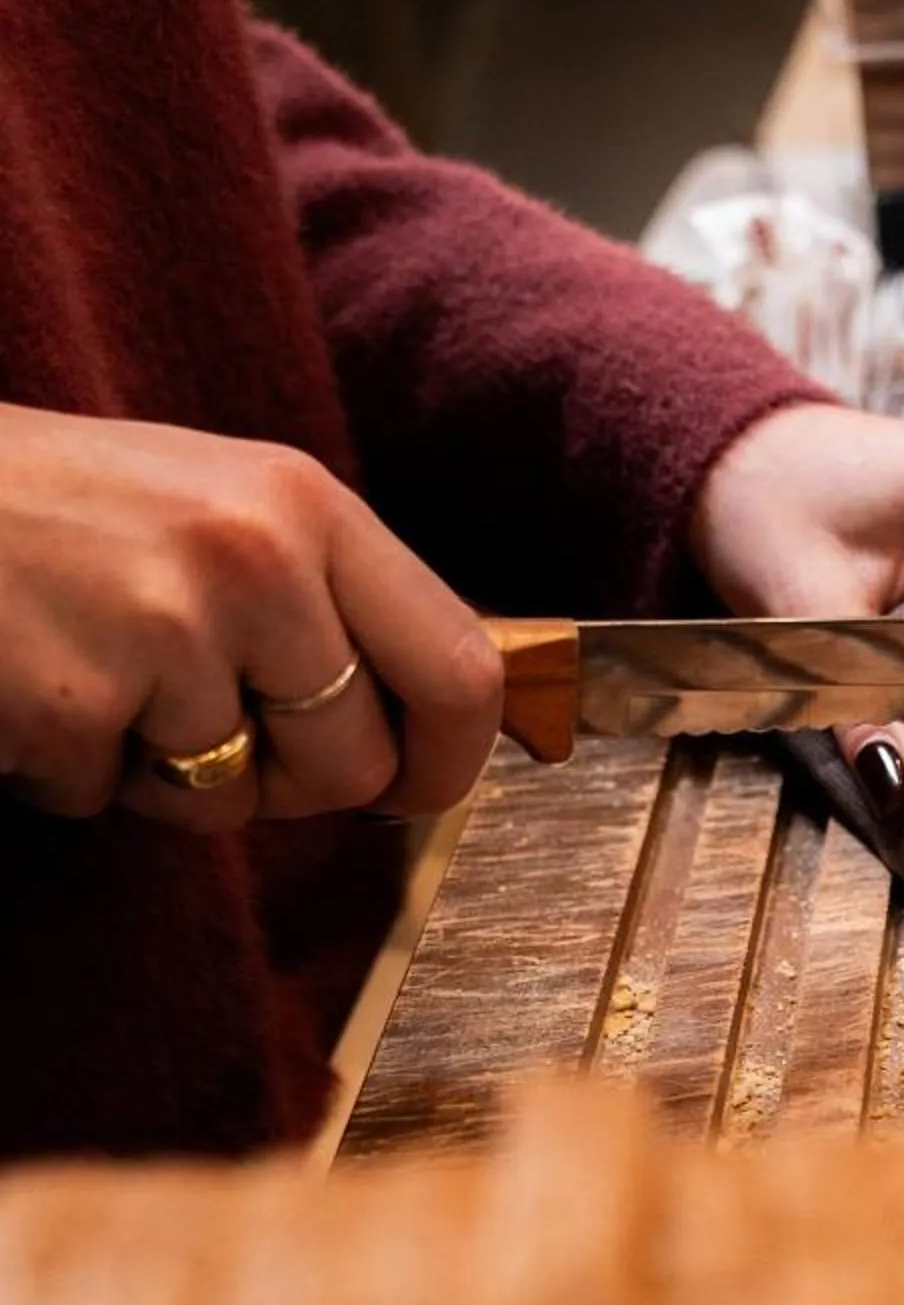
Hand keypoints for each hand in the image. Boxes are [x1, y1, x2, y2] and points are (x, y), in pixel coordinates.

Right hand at [0, 406, 502, 833]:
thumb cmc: (50, 507)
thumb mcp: (213, 508)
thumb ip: (320, 598)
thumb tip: (425, 727)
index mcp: (302, 503)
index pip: (459, 667)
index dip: (445, 759)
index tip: (410, 790)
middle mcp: (252, 558)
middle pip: (354, 765)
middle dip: (285, 784)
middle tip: (198, 727)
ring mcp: (162, 630)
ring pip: (228, 801)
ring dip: (156, 774)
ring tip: (91, 670)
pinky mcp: (74, 701)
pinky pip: (107, 801)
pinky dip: (63, 771)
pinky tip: (26, 681)